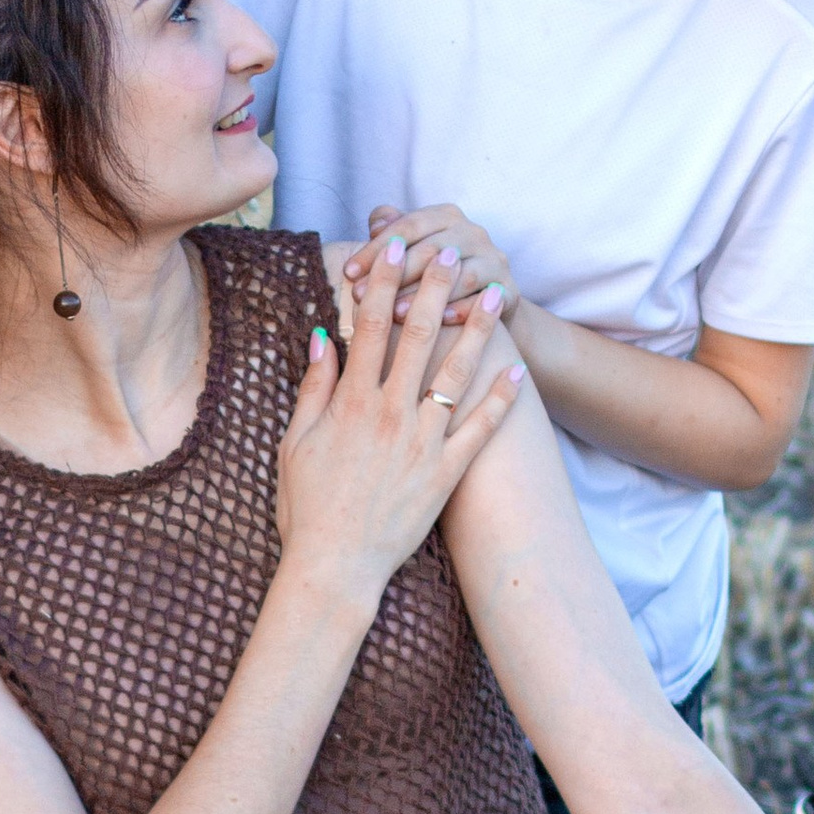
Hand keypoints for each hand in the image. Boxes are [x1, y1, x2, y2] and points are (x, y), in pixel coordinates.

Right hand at [275, 238, 523, 606]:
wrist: (334, 567)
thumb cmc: (307, 507)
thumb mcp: (294, 443)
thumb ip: (313, 388)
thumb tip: (321, 336)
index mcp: (350, 402)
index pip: (367, 325)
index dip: (383, 280)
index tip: (395, 246)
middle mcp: (389, 413)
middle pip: (417, 336)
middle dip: (436, 288)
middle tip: (453, 252)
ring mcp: (421, 442)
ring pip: (455, 373)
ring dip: (478, 330)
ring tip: (496, 294)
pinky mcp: (446, 472)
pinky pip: (480, 429)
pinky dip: (501, 399)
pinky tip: (518, 370)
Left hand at [356, 200, 517, 317]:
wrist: (488, 311)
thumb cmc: (435, 279)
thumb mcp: (413, 253)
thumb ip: (393, 235)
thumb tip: (376, 222)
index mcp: (446, 216)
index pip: (407, 225)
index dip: (376, 248)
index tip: (347, 273)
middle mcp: (474, 232)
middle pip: (431, 248)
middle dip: (394, 274)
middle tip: (362, 297)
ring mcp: (495, 259)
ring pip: (458, 274)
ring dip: (425, 294)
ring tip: (396, 314)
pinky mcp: (509, 290)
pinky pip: (485, 300)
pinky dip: (462, 310)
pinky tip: (439, 324)